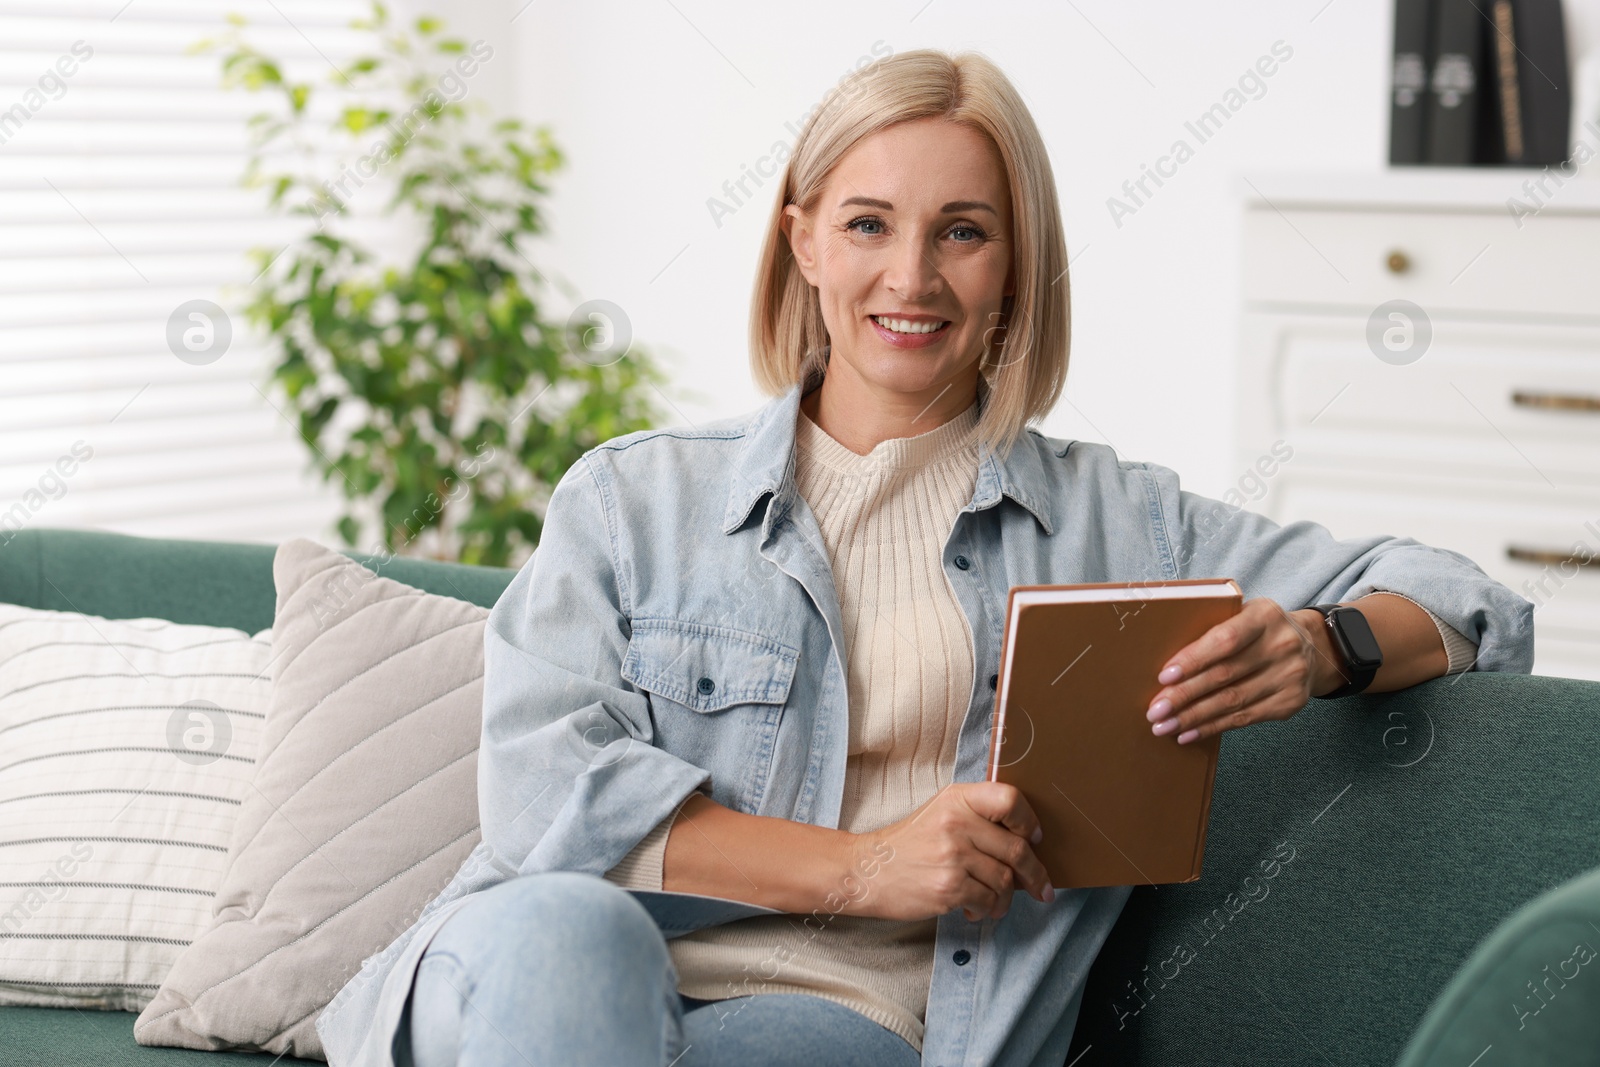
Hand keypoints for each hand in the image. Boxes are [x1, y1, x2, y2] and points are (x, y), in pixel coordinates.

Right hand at [847, 782, 1053, 922]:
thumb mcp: (940, 813)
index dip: (1029, 821)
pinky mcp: (949, 887)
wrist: (867, 871)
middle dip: (1034, 873)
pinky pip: (989, 901)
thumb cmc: (908, 844)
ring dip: (1007, 897)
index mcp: (957, 799)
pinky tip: (974, 908)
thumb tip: (1026, 841)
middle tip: (1041, 887)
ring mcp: (953, 856)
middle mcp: (956, 823)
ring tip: (995, 902)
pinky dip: (988, 909)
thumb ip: (977, 817)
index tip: (1034, 838)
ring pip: (1005, 880)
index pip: (1009, 799)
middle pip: (1016, 848)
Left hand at [1144, 598, 1344, 744]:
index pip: (1225, 640)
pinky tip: (1189, 733)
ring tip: (1165, 726)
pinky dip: (1213, 727)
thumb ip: (1213, 630)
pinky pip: (1245, 718)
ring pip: (1233, 701)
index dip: (1193, 659)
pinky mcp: (1291, 702)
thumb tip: (1166, 666)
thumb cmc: (1258, 631)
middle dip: (1184, 695)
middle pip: (1225, 675)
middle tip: (1155, 711)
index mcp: (1265, 616)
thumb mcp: (1243, 615)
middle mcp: (1282, 644)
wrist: (1311, 647)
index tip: (1164, 677)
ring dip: (1193, 717)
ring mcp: (1290, 675)